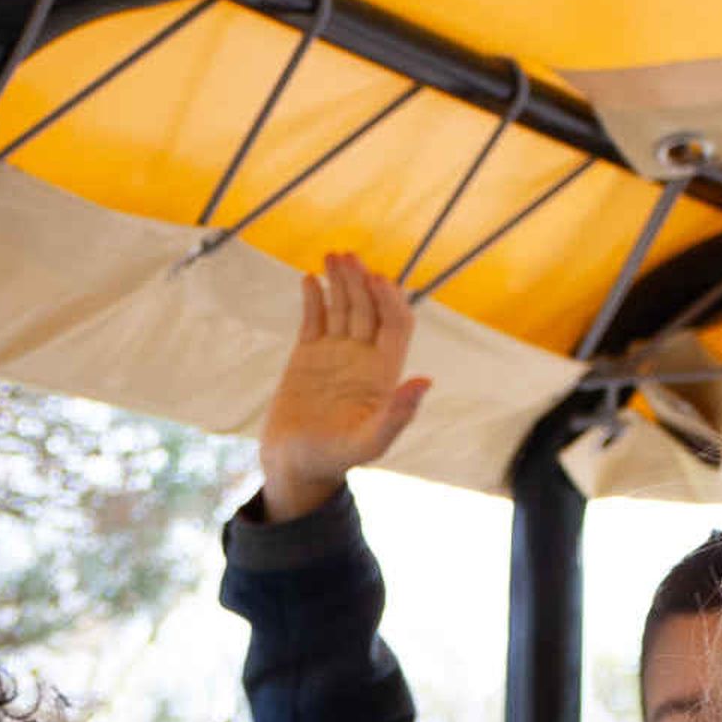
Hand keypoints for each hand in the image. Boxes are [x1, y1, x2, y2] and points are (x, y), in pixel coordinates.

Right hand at [260, 251, 432, 522]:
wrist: (295, 466)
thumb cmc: (334, 459)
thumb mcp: (368, 443)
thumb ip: (397, 415)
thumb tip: (425, 380)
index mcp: (383, 373)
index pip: (395, 324)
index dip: (389, 300)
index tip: (375, 280)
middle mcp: (362, 357)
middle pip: (368, 307)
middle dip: (360, 281)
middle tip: (347, 256)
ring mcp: (335, 354)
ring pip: (342, 307)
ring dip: (340, 280)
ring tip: (331, 255)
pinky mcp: (308, 356)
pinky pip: (314, 319)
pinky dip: (313, 298)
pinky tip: (310, 279)